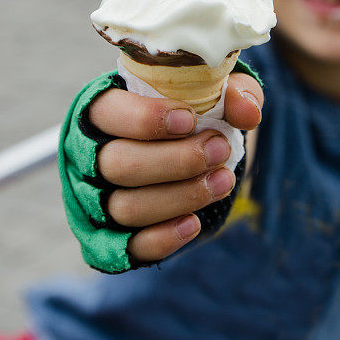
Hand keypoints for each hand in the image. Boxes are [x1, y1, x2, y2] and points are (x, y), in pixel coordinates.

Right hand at [88, 72, 262, 263]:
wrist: (196, 150)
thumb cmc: (196, 112)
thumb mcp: (218, 91)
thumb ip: (234, 92)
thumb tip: (248, 113)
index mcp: (105, 109)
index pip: (109, 111)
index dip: (145, 118)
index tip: (190, 120)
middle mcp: (91, 155)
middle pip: (118, 164)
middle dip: (175, 160)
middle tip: (219, 149)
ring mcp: (97, 200)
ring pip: (126, 207)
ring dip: (180, 197)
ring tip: (224, 180)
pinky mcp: (112, 238)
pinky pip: (130, 247)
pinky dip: (163, 238)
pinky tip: (194, 222)